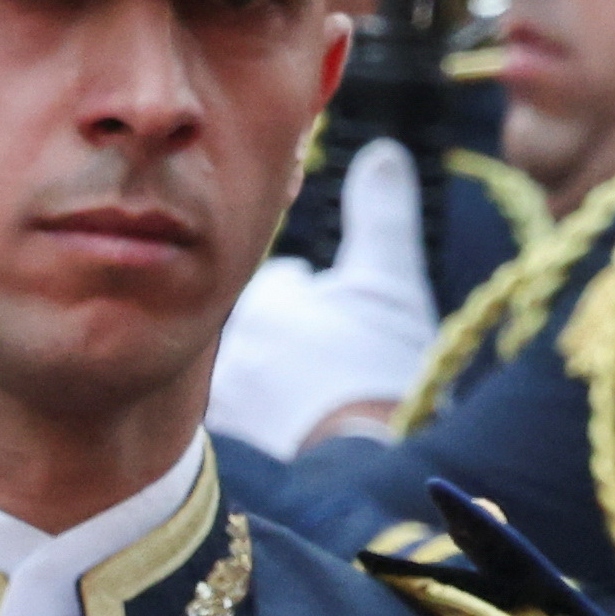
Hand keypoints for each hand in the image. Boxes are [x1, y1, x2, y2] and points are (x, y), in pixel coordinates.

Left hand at [206, 139, 442, 455]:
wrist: (360, 461)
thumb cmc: (377, 367)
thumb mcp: (387, 283)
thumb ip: (381, 215)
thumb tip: (382, 154)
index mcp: (268, 294)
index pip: (282, 284)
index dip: (307, 298)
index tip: (333, 319)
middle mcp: (233, 337)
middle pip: (259, 327)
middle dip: (284, 336)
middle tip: (325, 360)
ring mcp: (227, 390)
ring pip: (249, 370)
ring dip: (271, 377)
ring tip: (312, 396)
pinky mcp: (230, 437)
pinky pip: (244, 415)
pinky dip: (264, 416)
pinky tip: (292, 427)